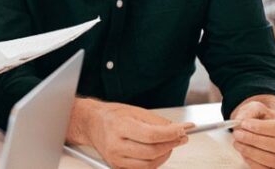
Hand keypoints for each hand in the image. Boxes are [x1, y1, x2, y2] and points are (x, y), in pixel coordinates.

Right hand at [70, 99, 191, 168]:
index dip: (171, 134)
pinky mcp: (116, 166)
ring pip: (149, 164)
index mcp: (119, 126)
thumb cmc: (112, 116)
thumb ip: (158, 121)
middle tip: (180, 137)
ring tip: (168, 145)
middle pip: (152, 151)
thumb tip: (178, 129)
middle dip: (171, 145)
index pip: (151, 135)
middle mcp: (115, 144)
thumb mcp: (135, 111)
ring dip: (165, 155)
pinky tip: (157, 153)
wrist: (92, 124)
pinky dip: (154, 162)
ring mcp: (115, 158)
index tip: (182, 131)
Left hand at [231, 100, 274, 168]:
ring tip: (238, 143)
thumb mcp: (258, 109)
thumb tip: (242, 122)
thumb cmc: (263, 120)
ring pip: (274, 160)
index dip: (261, 128)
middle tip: (238, 134)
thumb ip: (251, 112)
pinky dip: (253, 162)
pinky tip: (244, 153)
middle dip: (254, 140)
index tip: (244, 124)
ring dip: (252, 152)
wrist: (263, 130)